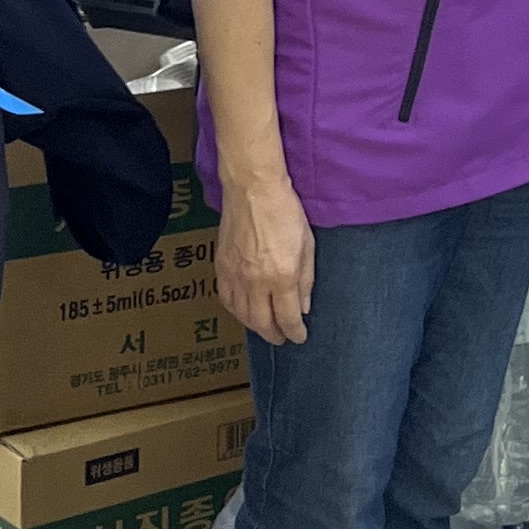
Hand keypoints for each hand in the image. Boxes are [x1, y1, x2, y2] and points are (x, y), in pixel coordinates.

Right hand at [216, 170, 316, 345]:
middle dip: (274, 335)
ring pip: (242, 315)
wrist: (253, 190)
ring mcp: (235, 276)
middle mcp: (256, 282)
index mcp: (282, 277)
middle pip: (262, 322)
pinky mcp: (221, 267)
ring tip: (264, 327)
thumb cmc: (285, 213)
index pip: (287, 317)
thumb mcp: (307, 245)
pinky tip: (243, 311)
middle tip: (281, 338)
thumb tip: (303, 307)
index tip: (300, 337)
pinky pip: (225, 299)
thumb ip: (305, 280)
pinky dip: (235, 311)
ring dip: (254, 326)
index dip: (295, 332)